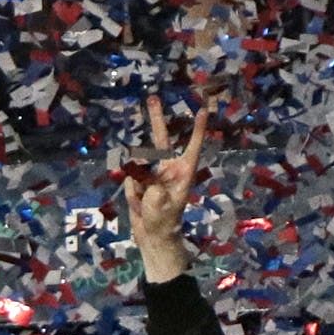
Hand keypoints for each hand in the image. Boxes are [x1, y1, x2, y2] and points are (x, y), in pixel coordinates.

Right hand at [121, 94, 213, 281]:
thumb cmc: (165, 222)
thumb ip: (154, 191)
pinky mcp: (139, 180)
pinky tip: (138, 203)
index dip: (197, 130)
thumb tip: (143, 177)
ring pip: (140, 162)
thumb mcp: (162, 207)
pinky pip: (130, 178)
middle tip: (153, 98)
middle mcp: (168, 168)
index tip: (202, 110)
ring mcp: (153, 173)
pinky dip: (131, 190)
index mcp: (182, 173)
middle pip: (161, 139)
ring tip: (144, 201)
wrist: (152, 236)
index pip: (191, 147)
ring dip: (138, 180)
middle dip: (157, 119)